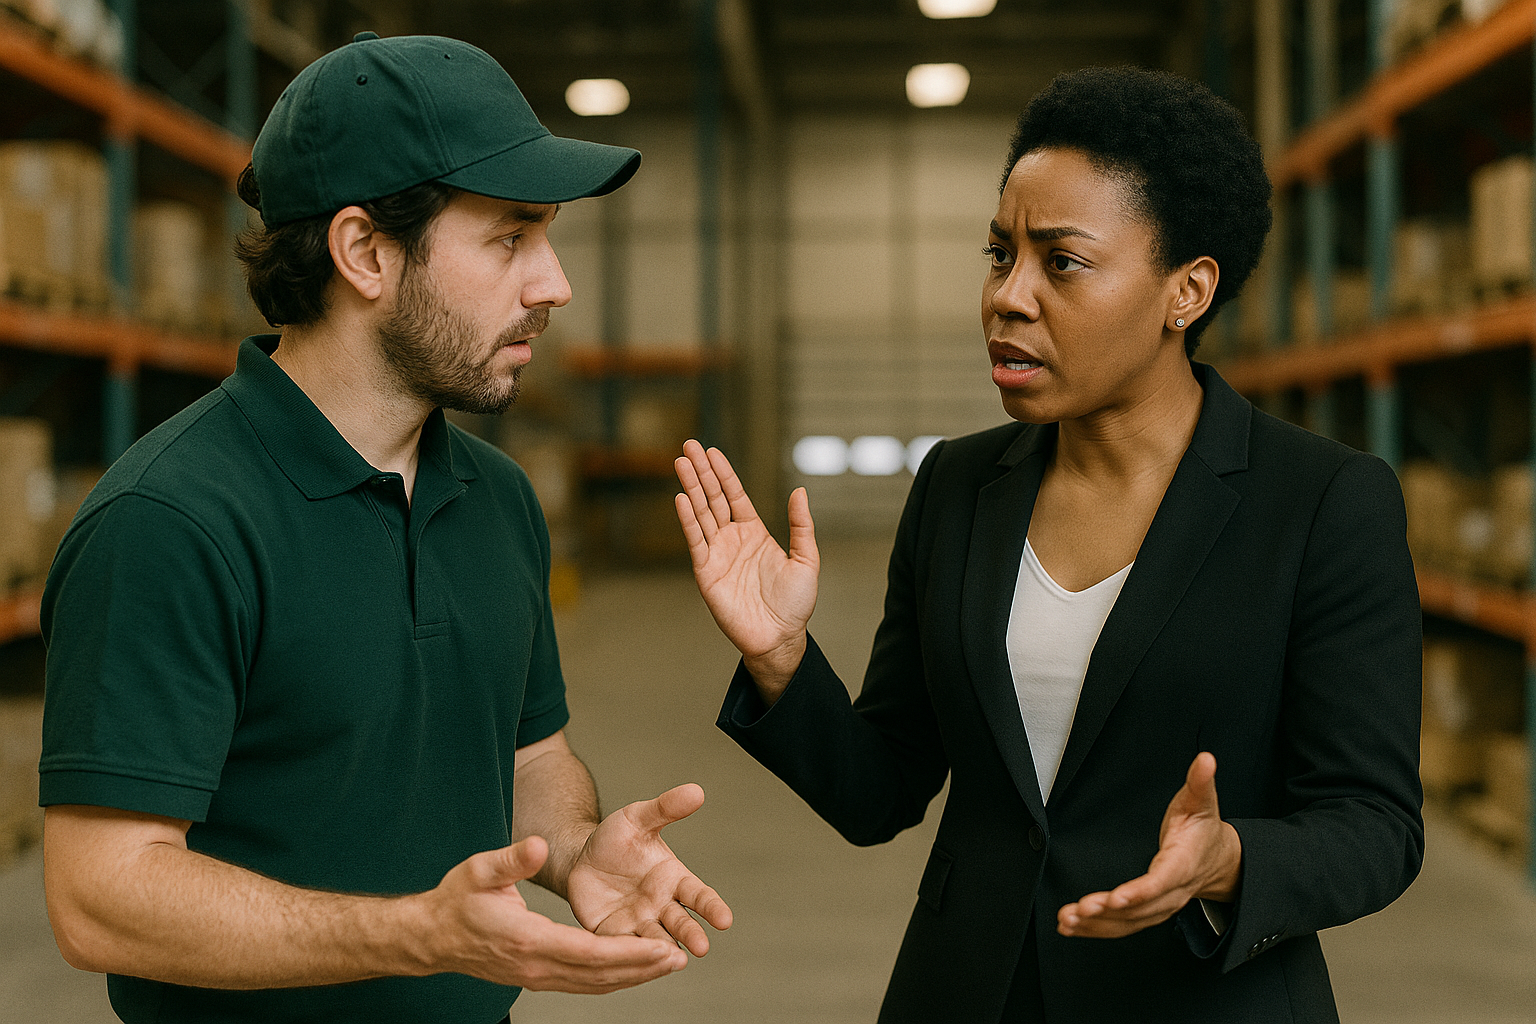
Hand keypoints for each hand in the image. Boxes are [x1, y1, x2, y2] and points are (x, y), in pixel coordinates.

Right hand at [419, 836, 685, 992]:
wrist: (431, 936)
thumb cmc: (456, 900)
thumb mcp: (480, 869)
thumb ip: (512, 859)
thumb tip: (538, 848)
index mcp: (528, 939)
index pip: (587, 952)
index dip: (626, 953)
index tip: (658, 948)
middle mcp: (536, 965)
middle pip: (598, 974)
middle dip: (641, 968)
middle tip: (677, 958)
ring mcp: (536, 976)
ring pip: (593, 984)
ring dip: (631, 977)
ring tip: (666, 965)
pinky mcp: (536, 976)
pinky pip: (581, 984)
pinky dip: (610, 979)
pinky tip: (631, 971)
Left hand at [565, 784, 732, 957]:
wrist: (579, 858)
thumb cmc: (616, 838)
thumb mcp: (637, 818)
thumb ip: (665, 808)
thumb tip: (695, 791)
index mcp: (673, 878)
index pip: (699, 895)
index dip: (712, 907)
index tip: (725, 920)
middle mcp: (661, 905)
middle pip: (681, 923)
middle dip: (691, 935)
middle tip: (701, 947)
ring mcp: (638, 922)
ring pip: (655, 941)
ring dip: (665, 951)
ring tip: (675, 961)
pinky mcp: (612, 934)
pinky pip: (622, 948)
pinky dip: (631, 958)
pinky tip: (637, 964)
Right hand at [674, 440, 818, 699]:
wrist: (780, 637)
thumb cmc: (796, 603)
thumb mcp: (807, 559)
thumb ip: (801, 525)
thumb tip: (800, 490)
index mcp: (755, 532)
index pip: (734, 495)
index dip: (723, 472)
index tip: (712, 450)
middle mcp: (732, 539)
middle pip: (713, 497)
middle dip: (701, 471)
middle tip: (688, 445)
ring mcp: (717, 554)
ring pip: (701, 513)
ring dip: (690, 487)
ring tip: (680, 462)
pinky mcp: (706, 572)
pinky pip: (695, 540)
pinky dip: (687, 519)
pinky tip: (681, 498)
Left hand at [1057, 752, 1241, 938]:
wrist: (1219, 860)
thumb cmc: (1204, 829)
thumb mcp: (1202, 801)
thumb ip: (1201, 781)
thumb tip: (1206, 759)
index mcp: (1183, 864)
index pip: (1161, 882)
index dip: (1140, 892)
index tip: (1117, 897)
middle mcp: (1172, 891)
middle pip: (1141, 908)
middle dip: (1109, 911)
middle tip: (1079, 909)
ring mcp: (1161, 906)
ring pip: (1129, 923)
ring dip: (1097, 925)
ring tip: (1067, 921)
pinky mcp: (1148, 911)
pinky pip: (1123, 926)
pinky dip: (1097, 930)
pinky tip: (1072, 928)